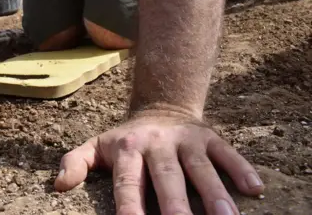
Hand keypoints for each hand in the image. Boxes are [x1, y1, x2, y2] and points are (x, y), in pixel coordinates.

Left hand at [54, 112, 263, 214]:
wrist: (160, 106)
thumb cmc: (125, 139)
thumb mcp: (96, 145)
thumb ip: (76, 162)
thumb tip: (57, 186)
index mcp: (128, 150)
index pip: (128, 183)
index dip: (130, 206)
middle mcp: (157, 144)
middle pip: (168, 178)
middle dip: (176, 206)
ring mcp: (186, 140)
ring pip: (201, 168)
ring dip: (215, 194)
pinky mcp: (210, 137)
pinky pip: (227, 153)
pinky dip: (241, 168)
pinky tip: (254, 189)